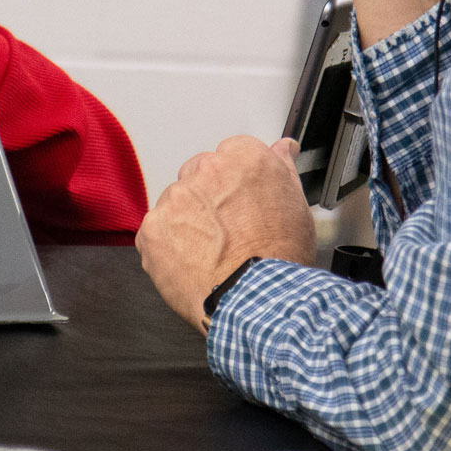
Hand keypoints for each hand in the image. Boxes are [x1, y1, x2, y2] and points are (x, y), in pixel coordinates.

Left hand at [137, 135, 315, 333]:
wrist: (258, 301)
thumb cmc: (279, 258)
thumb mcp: (297, 207)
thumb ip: (283, 169)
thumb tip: (281, 149)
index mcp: (243, 159)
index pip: (232, 156)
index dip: (237, 185)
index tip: (241, 204)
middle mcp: (206, 171)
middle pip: (200, 175)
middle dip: (209, 199)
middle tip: (228, 232)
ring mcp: (176, 199)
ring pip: (177, 204)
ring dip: (188, 223)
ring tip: (212, 254)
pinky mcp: (153, 229)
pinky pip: (157, 233)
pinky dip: (169, 248)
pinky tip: (193, 264)